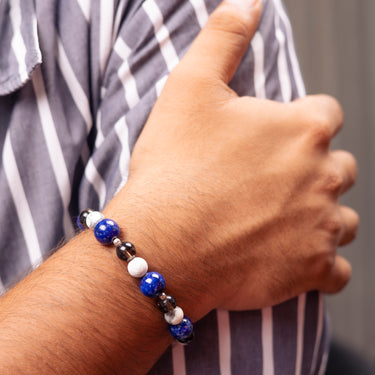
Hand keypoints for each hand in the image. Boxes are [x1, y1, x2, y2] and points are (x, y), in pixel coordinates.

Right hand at [108, 0, 357, 319]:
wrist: (164, 242)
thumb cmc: (174, 168)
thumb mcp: (190, 88)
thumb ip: (224, 39)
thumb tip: (248, 2)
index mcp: (303, 128)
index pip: (325, 114)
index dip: (299, 125)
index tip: (271, 141)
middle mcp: (324, 175)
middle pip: (337, 168)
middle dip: (311, 172)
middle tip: (269, 184)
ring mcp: (321, 227)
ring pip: (341, 218)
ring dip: (319, 217)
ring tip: (278, 221)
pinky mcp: (311, 270)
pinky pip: (335, 271)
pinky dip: (321, 266)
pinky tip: (293, 260)